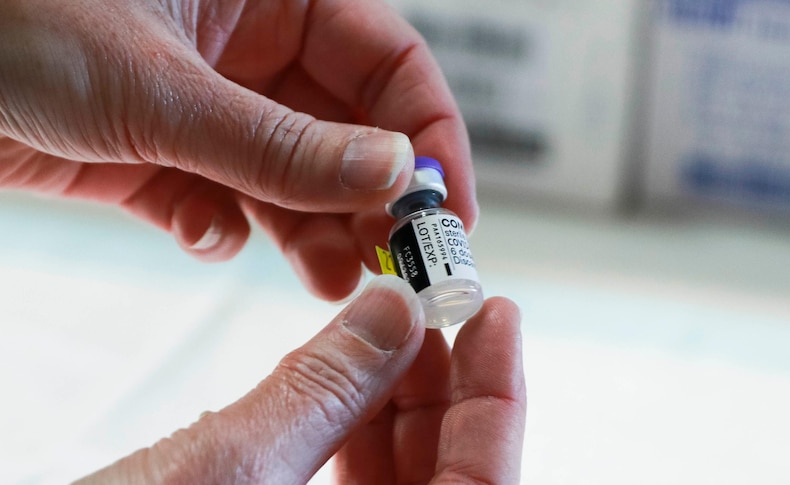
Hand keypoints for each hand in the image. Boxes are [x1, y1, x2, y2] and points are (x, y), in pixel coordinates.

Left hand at [0, 0, 476, 299]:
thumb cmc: (10, 21)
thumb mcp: (161, 86)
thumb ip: (280, 143)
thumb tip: (389, 172)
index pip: (389, 61)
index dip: (426, 134)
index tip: (444, 207)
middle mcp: (249, 51)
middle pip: (349, 131)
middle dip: (372, 198)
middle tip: (395, 261)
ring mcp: (209, 110)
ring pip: (292, 179)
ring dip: (312, 230)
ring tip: (332, 278)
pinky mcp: (164, 160)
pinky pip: (223, 203)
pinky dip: (221, 228)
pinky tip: (203, 232)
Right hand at [75, 276, 525, 483]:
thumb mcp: (231, 471)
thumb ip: (320, 392)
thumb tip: (391, 316)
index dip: (499, 398)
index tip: (498, 320)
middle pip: (443, 472)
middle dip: (439, 382)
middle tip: (430, 307)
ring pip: (389, 474)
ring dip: (389, 395)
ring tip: (383, 325)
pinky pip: (336, 480)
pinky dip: (339, 423)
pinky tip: (327, 373)